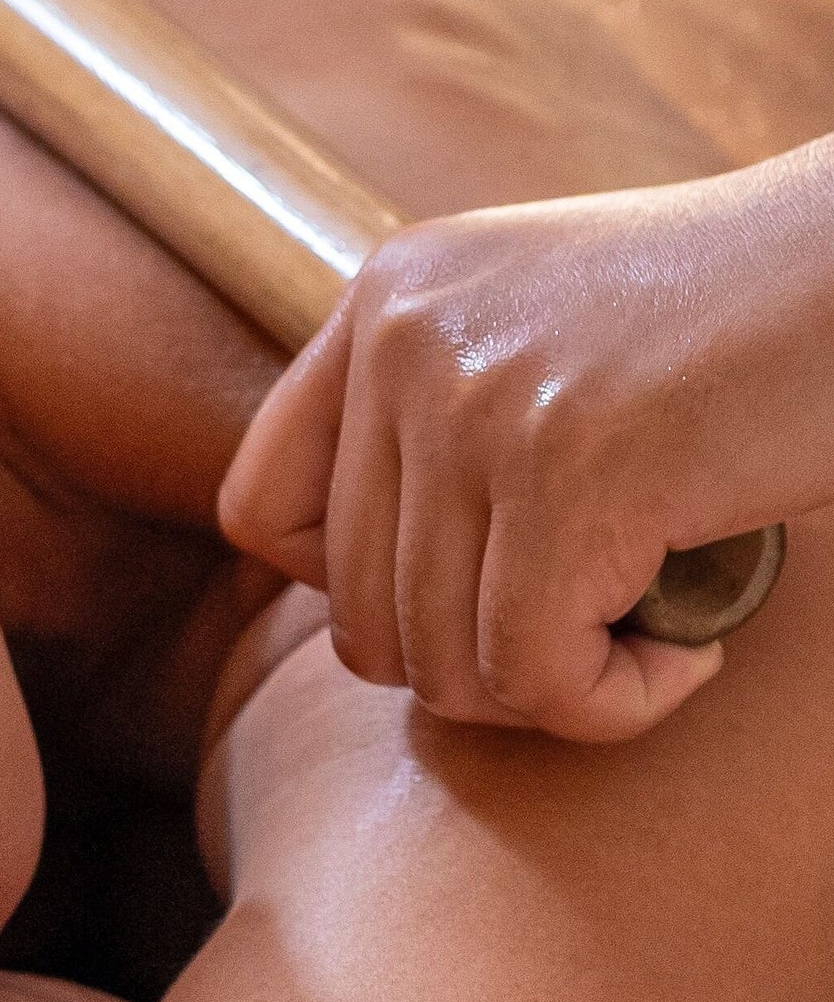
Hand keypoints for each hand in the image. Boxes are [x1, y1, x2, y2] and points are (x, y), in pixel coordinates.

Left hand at [219, 148, 833, 742]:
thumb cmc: (743, 318)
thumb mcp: (543, 326)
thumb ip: (440, 412)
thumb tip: (369, 584)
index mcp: (387, 297)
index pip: (259, 508)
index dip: (347, 590)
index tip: (463, 589)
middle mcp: (406, 340)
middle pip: (354, 608)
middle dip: (471, 662)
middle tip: (585, 640)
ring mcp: (478, 405)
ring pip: (439, 659)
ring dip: (551, 690)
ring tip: (643, 641)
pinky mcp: (572, 475)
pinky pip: (533, 674)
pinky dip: (613, 703)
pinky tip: (690, 656)